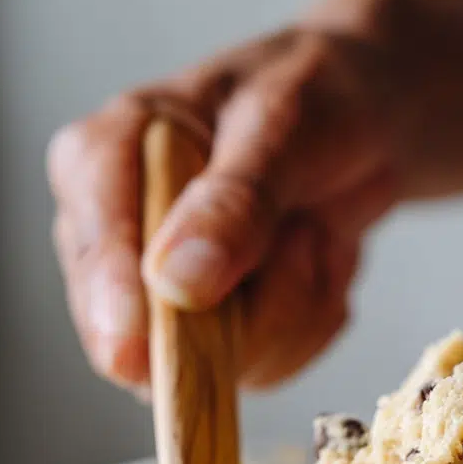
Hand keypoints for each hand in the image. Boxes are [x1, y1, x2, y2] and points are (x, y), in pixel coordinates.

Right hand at [47, 0, 410, 391]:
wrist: (370, 123)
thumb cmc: (314, 98)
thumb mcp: (283, 129)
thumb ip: (234, 202)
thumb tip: (175, 283)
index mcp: (104, 158)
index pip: (92, 242)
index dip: (114, 302)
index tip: (138, 352)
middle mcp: (119, 236)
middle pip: (143, 332)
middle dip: (247, 310)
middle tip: (309, 237)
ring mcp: (164, 295)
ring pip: (218, 361)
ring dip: (294, 305)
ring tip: (314, 231)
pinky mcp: (215, 336)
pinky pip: (266, 365)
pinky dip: (313, 319)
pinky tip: (318, 260)